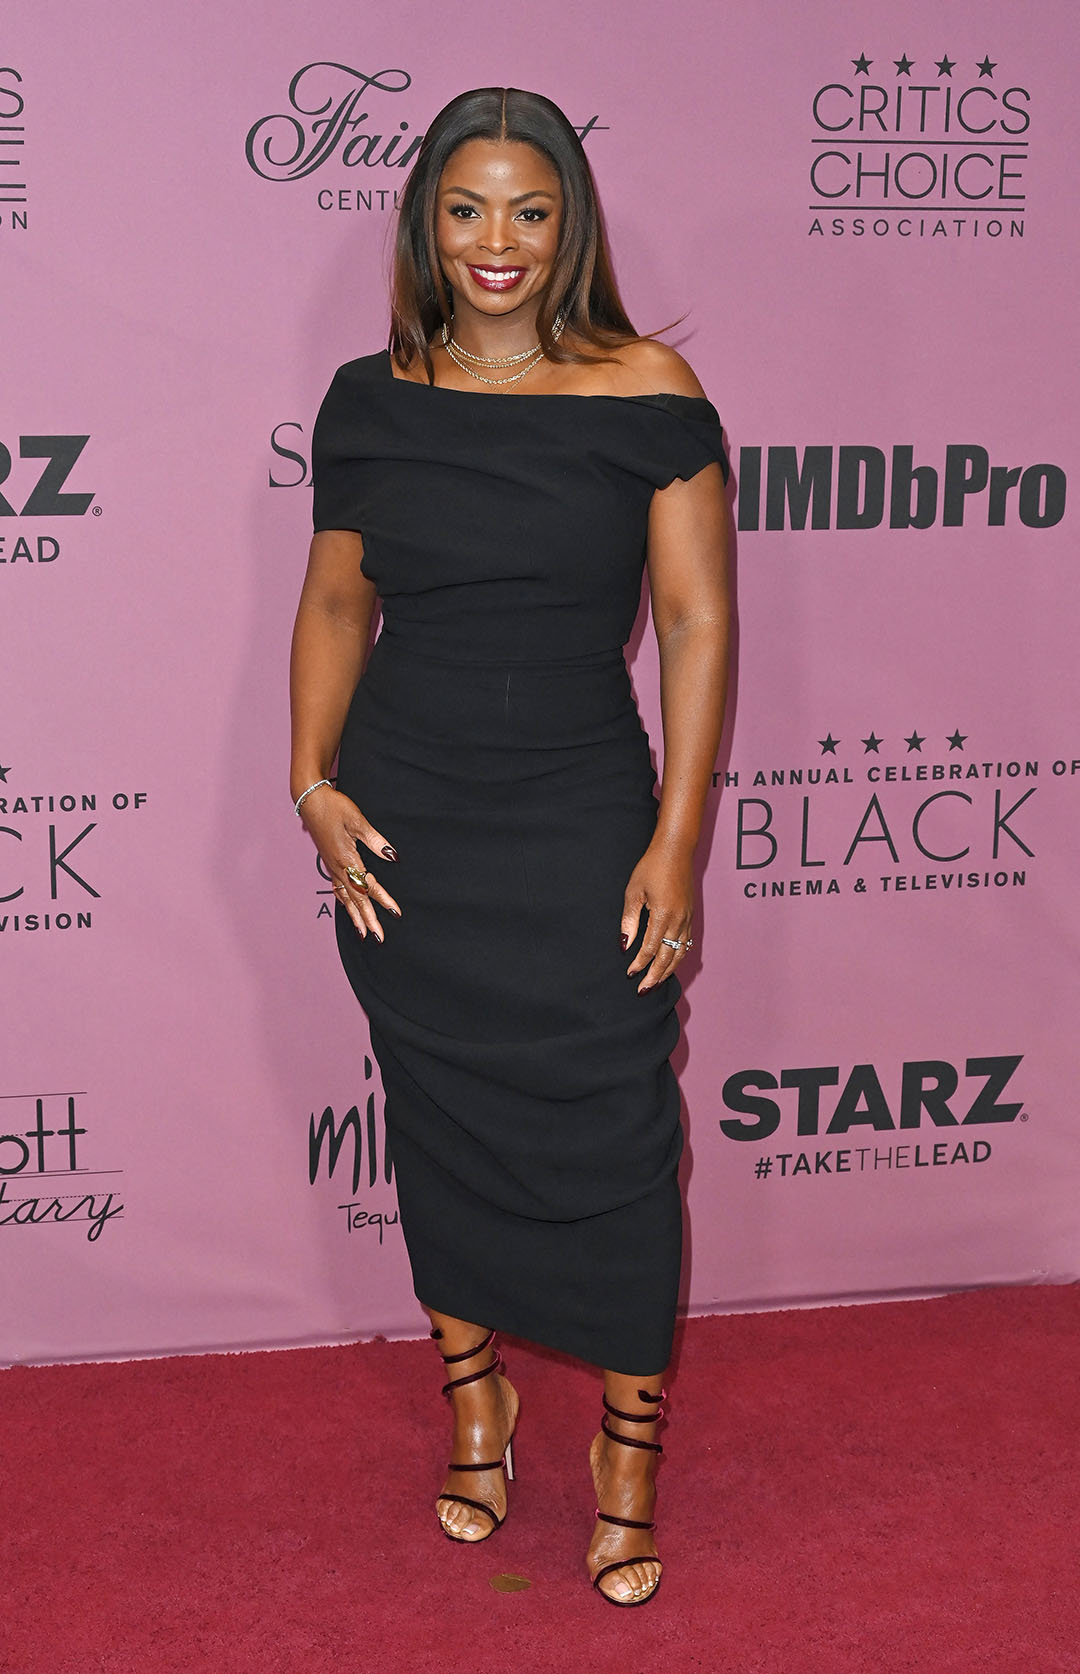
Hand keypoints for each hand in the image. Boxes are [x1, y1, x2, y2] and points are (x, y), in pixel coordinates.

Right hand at [298, 785, 401, 939]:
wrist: (310, 800)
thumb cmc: (334, 807)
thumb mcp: (357, 821)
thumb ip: (375, 841)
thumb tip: (392, 857)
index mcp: (347, 859)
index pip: (368, 885)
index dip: (383, 900)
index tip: (395, 913)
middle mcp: (338, 867)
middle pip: (356, 899)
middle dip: (367, 919)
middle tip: (378, 938)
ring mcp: (332, 867)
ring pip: (345, 898)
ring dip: (355, 917)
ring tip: (363, 934)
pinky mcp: (330, 862)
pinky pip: (338, 889)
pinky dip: (344, 903)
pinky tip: (348, 909)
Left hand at [621, 838, 693, 991]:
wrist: (676, 851)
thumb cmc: (651, 868)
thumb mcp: (633, 892)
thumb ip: (630, 921)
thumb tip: (625, 945)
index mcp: (663, 915)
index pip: (650, 949)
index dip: (639, 963)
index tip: (629, 973)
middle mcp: (679, 920)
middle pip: (667, 957)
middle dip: (654, 976)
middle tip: (643, 990)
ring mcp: (687, 919)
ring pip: (679, 953)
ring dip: (668, 970)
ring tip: (656, 983)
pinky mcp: (690, 916)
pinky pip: (685, 943)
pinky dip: (677, 957)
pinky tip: (670, 963)